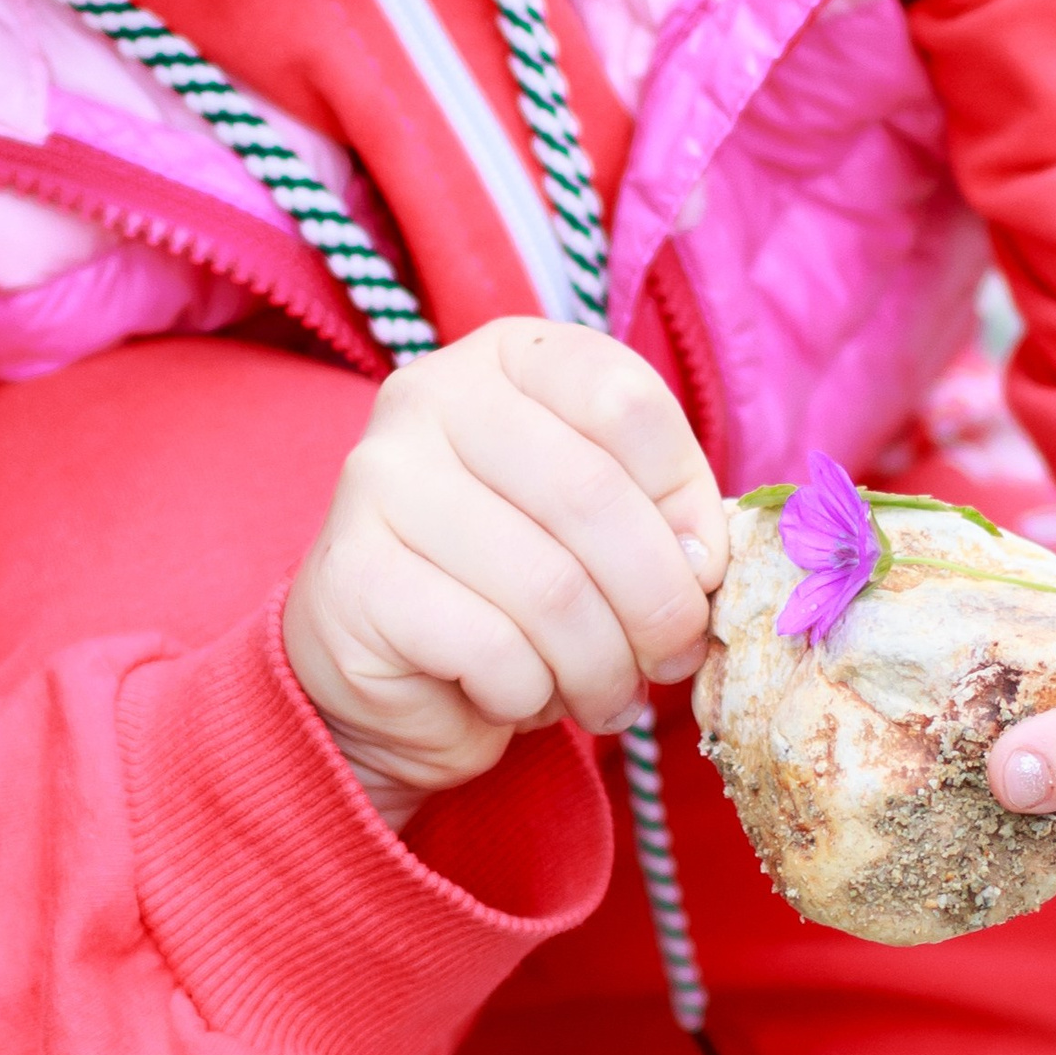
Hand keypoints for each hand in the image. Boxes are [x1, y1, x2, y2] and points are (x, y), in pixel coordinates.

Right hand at [284, 318, 726, 827]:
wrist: (389, 672)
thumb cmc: (515, 584)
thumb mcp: (601, 526)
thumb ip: (661, 518)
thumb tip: (700, 568)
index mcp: (510, 357)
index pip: (626, 400)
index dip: (686, 500)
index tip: (701, 572)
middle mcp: (431, 396)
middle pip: (590, 494)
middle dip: (657, 602)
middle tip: (671, 657)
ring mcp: (379, 481)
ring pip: (548, 588)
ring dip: (601, 666)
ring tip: (605, 695)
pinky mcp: (354, 578)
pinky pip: (492, 650)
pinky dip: (532, 695)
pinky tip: (520, 698)